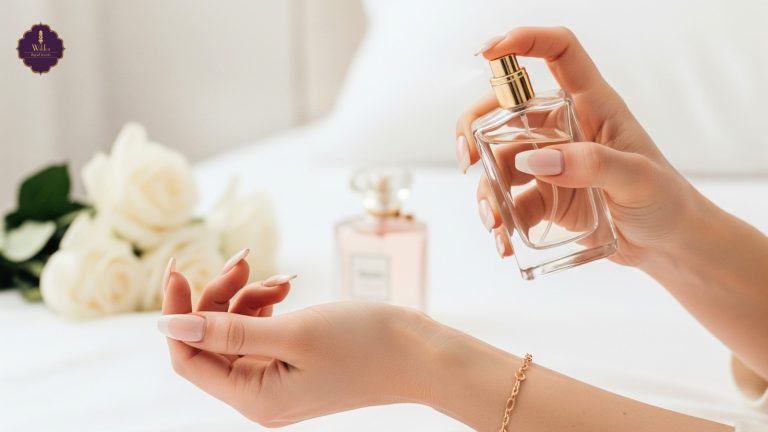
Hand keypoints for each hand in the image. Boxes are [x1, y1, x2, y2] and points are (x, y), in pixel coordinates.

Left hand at [158, 257, 437, 426]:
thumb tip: (170, 326)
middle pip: (210, 340)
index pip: (188, 357)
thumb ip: (227, 331)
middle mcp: (260, 395)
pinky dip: (266, 305)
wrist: (420, 355)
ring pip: (236, 330)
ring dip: (247, 297)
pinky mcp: (293, 363)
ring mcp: (277, 379)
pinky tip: (286, 288)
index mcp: (255, 398)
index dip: (177, 312)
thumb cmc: (366, 344)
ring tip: (280, 281)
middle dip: (219, 296)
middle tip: (243, 258)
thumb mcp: (293, 332)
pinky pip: (262, 331)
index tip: (179, 266)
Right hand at [457, 27, 704, 265]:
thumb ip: (593, 165)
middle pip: (507, 111)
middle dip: (475, 128)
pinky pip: (510, 203)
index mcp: (593, 106)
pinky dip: (500, 220)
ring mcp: (551, 163)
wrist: (667, 244)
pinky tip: (503, 241)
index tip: (488, 52)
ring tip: (494, 221)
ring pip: (499, 162)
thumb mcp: (638, 178)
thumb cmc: (665, 200)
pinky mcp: (544, 197)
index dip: (525, 41)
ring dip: (486, 189)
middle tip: (467, 157)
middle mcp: (565, 128)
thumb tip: (535, 161)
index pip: (560, 54)